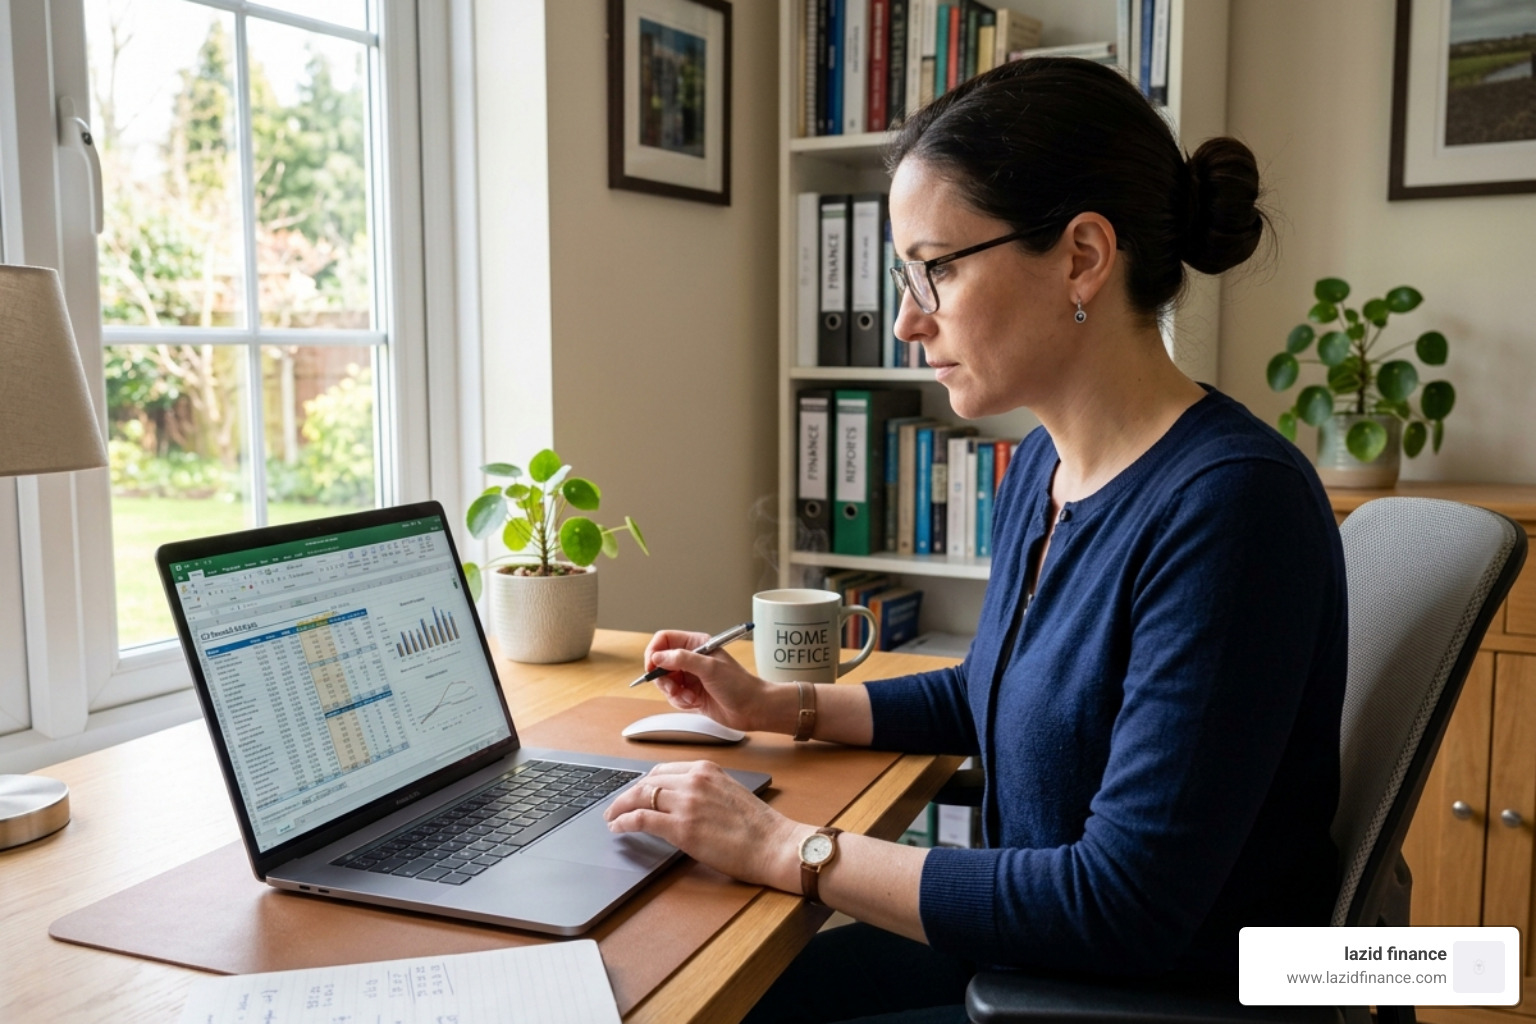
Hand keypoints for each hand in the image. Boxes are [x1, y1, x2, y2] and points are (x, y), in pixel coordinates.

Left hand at [603, 761, 808, 890]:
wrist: (775, 844)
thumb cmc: (759, 827)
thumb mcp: (730, 793)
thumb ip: (705, 791)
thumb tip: (681, 802)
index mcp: (707, 769)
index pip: (662, 771)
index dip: (643, 784)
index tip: (635, 793)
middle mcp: (694, 780)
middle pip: (647, 782)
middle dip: (627, 795)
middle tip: (615, 807)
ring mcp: (687, 803)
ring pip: (639, 797)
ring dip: (620, 808)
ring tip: (612, 818)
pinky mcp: (682, 828)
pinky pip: (641, 818)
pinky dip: (624, 822)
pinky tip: (618, 828)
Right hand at [642, 630, 777, 731]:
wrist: (753, 709)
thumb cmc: (739, 685)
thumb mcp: (709, 668)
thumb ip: (682, 659)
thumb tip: (657, 657)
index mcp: (696, 644)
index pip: (665, 640)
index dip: (654, 651)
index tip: (652, 667)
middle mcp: (691, 658)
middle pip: (660, 663)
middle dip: (663, 678)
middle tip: (673, 687)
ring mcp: (690, 676)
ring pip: (665, 682)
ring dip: (673, 692)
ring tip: (689, 697)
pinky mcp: (691, 693)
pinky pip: (673, 696)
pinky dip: (680, 701)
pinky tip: (694, 703)